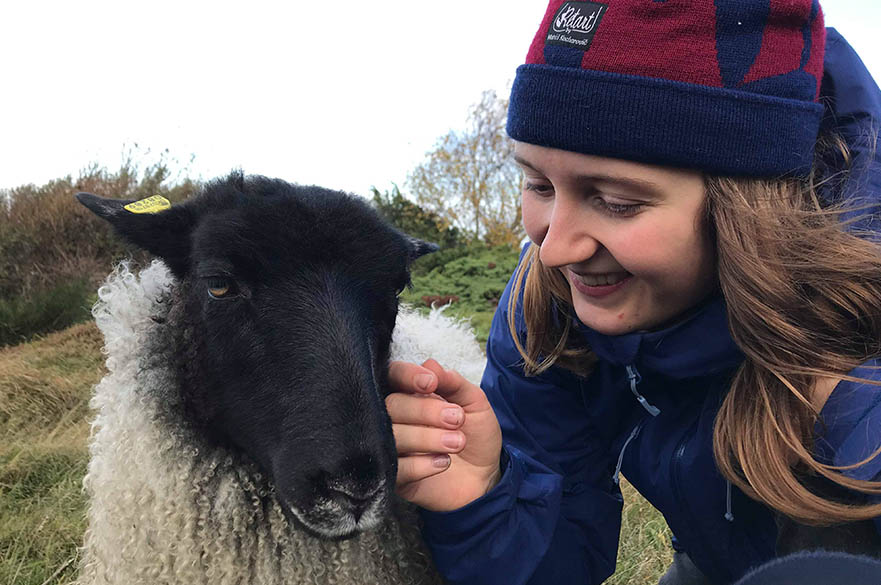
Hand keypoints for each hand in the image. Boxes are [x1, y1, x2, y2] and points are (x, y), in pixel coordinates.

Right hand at [386, 359, 502, 511]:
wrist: (485, 476)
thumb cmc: (475, 434)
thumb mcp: (474, 403)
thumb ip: (453, 383)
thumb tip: (430, 364)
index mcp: (411, 394)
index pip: (393, 375)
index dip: (407, 376)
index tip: (430, 383)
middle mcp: (396, 418)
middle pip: (391, 405)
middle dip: (424, 410)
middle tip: (457, 419)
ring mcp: (392, 448)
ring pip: (392, 436)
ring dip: (427, 437)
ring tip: (457, 442)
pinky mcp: (395, 477)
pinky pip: (397, 469)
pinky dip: (421, 465)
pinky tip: (444, 462)